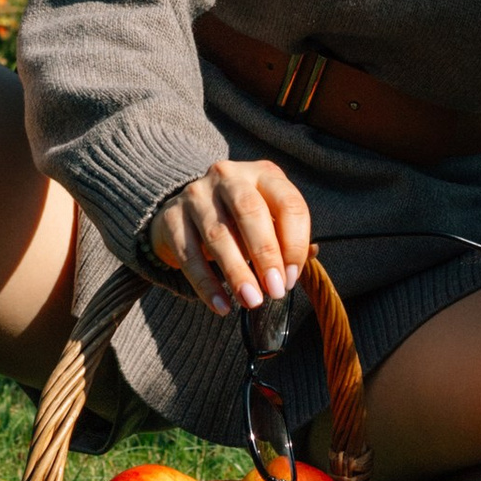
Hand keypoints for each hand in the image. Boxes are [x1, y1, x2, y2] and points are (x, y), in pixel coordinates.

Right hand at [147, 159, 311, 318]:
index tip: (292, 277)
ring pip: (218, 234)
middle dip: (266, 254)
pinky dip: (206, 284)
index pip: (288, 202)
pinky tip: (221, 305)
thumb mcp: (267, 220)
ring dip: (237, 272)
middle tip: (275, 290)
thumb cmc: (237, 221)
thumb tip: (308, 259)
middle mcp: (229, 177)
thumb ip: (286, 238)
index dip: (295, 242)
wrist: (183, 213)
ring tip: (252, 301)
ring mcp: (196, 194)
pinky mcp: (171, 216)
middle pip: (250, 211)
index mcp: (262, 175)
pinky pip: (189, 254)